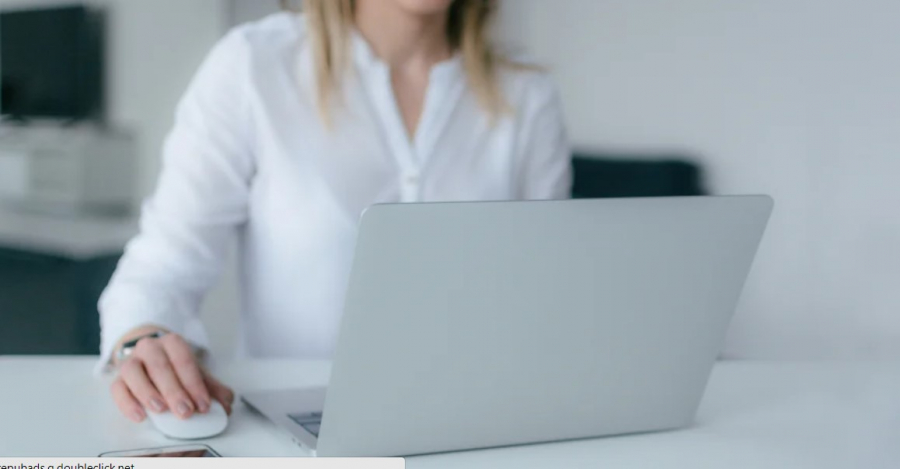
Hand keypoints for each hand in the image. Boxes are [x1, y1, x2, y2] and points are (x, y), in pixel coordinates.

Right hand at [109, 332, 233, 422]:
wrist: (150, 359)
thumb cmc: (176, 368)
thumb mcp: (196, 373)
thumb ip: (213, 388)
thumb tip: (226, 403)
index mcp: (172, 342)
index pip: (184, 360)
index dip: (194, 383)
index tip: (203, 405)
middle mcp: (149, 347)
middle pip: (160, 366)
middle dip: (174, 391)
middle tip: (185, 411)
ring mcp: (131, 361)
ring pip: (133, 372)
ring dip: (147, 392)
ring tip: (161, 410)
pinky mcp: (118, 378)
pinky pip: (117, 388)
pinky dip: (127, 403)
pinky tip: (140, 415)